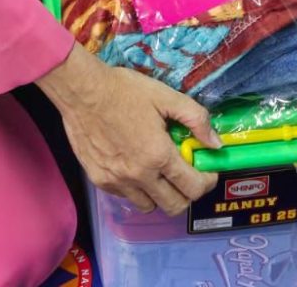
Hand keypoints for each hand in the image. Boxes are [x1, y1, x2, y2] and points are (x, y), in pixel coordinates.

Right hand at [38, 45, 219, 214]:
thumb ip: (195, 118)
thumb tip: (215, 143)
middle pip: (174, 206)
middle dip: (187, 194)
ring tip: (159, 172)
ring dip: (160, 194)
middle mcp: (139, 176)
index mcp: (158, 155)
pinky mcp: (99, 180)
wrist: (81, 90)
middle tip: (185, 174)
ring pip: (149, 206)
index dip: (206, 182)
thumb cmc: (124, 89)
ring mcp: (117, 181)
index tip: (207, 171)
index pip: (193, 187)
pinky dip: (136, 188)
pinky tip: (134, 165)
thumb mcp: (165, 95)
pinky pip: (126, 196)